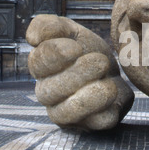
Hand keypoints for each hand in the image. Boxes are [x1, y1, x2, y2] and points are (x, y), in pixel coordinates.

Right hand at [26, 14, 133, 130]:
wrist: (115, 72)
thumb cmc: (87, 51)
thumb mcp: (71, 31)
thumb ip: (50, 26)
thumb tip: (33, 37)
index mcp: (42, 68)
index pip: (38, 64)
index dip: (55, 55)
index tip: (76, 47)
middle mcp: (49, 94)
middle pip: (49, 91)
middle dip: (77, 74)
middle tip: (101, 61)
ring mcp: (67, 113)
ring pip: (66, 113)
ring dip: (89, 97)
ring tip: (108, 82)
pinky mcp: (92, 123)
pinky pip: (95, 123)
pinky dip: (106, 109)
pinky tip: (114, 92)